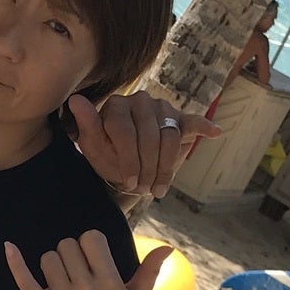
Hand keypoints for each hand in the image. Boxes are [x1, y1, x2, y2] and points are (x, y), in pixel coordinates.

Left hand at [5, 232, 171, 289]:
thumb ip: (150, 272)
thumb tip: (168, 247)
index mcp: (110, 284)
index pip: (91, 239)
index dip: (90, 243)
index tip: (93, 258)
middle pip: (67, 246)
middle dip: (72, 254)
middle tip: (78, 272)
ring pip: (48, 259)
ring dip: (54, 265)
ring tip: (63, 281)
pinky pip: (25, 281)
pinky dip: (16, 263)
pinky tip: (9, 247)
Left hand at [69, 93, 218, 199]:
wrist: (125, 164)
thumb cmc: (107, 156)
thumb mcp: (93, 146)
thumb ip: (86, 124)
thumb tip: (75, 100)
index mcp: (115, 105)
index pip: (125, 131)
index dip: (128, 160)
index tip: (129, 182)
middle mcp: (139, 100)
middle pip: (149, 137)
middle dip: (147, 168)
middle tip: (144, 189)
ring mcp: (161, 107)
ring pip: (169, 138)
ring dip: (165, 167)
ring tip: (159, 188)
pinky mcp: (178, 117)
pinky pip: (192, 121)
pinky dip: (204, 127)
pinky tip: (215, 132)